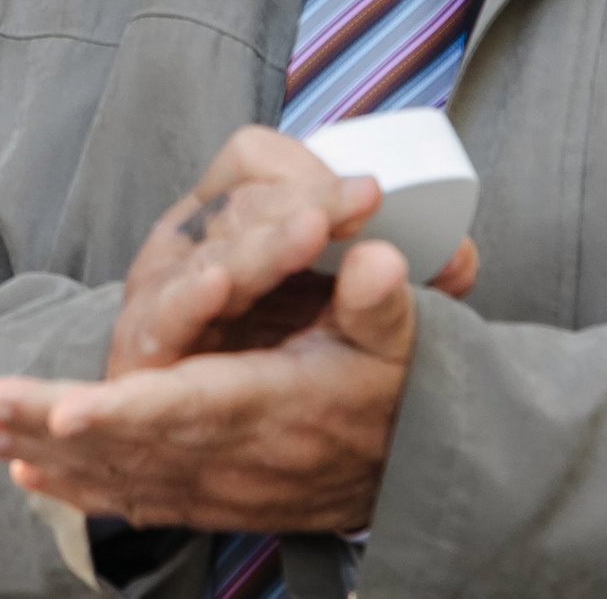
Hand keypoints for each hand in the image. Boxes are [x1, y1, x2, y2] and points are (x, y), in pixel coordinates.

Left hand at [0, 243, 421, 533]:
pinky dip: (79, 489)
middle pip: (132, 445)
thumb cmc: (391, 386)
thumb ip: (380, 300)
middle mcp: (237, 456)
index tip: (66, 411)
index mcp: (274, 408)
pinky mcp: (210, 500)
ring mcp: (219, 486)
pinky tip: (26, 474)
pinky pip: (136, 498)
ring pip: (120, 474)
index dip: (127, 412)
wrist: (411, 468)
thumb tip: (377, 261)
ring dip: (47, 455)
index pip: (192, 410)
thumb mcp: (399, 338)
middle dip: (52, 427)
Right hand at [104, 125, 478, 377]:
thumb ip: (398, 285)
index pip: (258, 162)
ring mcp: (160, 290)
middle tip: (361, 206)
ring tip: (310, 230)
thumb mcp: (347, 312)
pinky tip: (216, 287)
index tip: (372, 193)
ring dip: (261, 244)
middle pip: (241, 204)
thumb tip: (461, 257)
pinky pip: (162, 319)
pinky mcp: (145, 348)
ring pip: (208, 254)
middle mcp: (190, 240)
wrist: (219, 443)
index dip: (314, 172)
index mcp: (232, 214)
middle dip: (305, 204)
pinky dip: (188, 301)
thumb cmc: (281, 356)